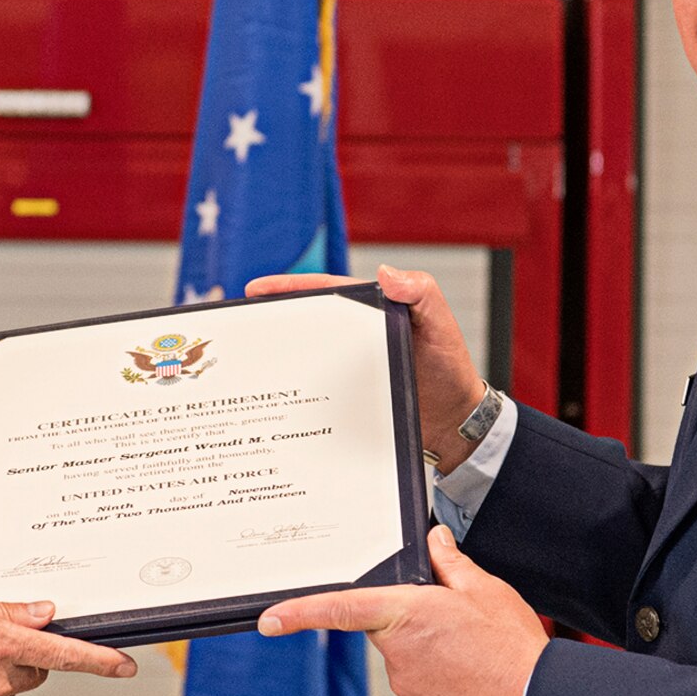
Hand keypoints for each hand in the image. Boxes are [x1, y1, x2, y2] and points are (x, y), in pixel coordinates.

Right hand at [247, 265, 487, 471]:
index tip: (256, 289)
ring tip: (247, 360)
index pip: (326, 290)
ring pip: (308, 353)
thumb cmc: (450, 368)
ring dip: (280, 355)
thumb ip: (421, 293)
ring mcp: (351, 364)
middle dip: (274, 319)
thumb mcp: (440, 325)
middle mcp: (357, 334)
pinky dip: (294, 387)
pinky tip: (273, 397)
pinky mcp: (348, 394)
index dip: (290, 287)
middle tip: (240, 324)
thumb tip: (386, 272)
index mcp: (374, 309)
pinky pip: (317, 385)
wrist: (456, 422)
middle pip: (309, 321)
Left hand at [257, 527, 545, 695]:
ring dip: (428, 650)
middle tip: (454, 624)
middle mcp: (397, 653)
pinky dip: (438, 675)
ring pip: (404, 656)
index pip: (339, 609)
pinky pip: (418, 683)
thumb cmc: (512, 648)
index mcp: (406, 614)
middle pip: (385, 627)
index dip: (298, 612)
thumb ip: (451, 564)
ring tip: (471, 652)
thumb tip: (435, 542)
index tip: (268, 620)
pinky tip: (469, 673)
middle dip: (411, 620)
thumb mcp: (485, 589)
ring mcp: (406, 686)